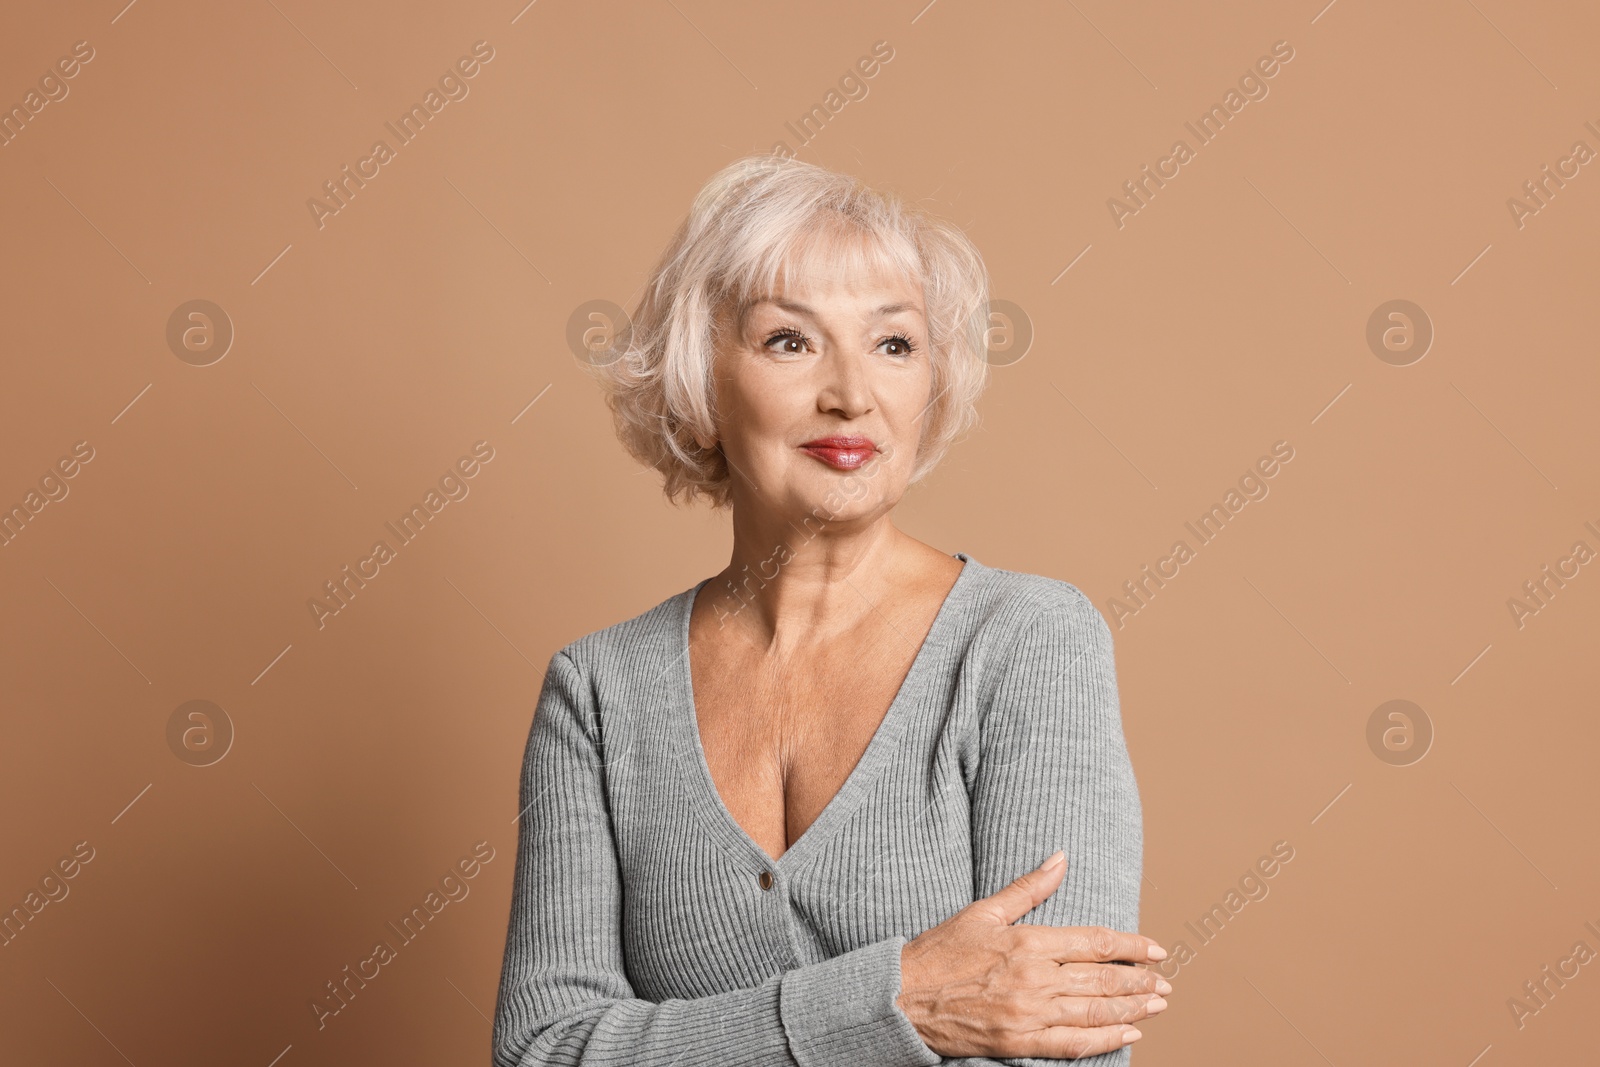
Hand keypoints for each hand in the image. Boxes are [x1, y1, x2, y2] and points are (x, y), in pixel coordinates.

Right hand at [896, 851, 1169, 1059]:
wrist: (903, 999)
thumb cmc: (940, 953)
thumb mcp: (983, 911)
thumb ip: (1028, 888)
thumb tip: (1060, 858)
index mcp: (1028, 942)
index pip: (1094, 942)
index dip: (1131, 946)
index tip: (1156, 950)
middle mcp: (1035, 978)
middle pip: (1102, 980)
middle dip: (1139, 981)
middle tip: (1165, 982)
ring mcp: (1029, 1014)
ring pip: (1095, 1012)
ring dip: (1132, 1009)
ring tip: (1157, 1005)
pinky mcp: (1020, 1042)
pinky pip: (1073, 1044)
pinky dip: (1105, 1040)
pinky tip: (1128, 1034)